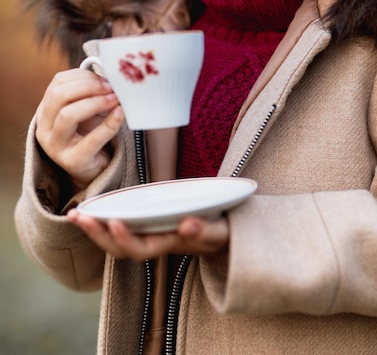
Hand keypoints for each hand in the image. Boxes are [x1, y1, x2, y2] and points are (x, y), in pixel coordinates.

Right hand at [36, 69, 123, 190]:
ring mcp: (55, 146)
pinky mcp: (73, 161)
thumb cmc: (89, 134)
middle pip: (60, 96)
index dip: (82, 76)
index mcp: (45, 111)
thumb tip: (109, 75)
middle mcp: (44, 128)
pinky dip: (109, 124)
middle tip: (111, 88)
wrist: (92, 169)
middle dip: (89, 87)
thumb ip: (89, 93)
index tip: (104, 78)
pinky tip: (120, 114)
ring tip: (115, 100)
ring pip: (68, 115)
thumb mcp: (85, 111)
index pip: (58, 83)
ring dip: (96, 102)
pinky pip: (91, 140)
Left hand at [67, 210, 229, 259]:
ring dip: (94, 229)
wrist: (220, 235)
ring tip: (74, 215)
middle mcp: (154, 243)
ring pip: (115, 241)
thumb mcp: (218, 231)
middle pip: (120, 249)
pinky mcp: (144, 225)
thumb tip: (187, 225)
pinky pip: (119, 227)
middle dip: (99, 235)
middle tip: (80, 217)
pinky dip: (101, 220)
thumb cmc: (219, 233)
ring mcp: (148, 236)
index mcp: (169, 245)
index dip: (125, 238)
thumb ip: (205, 229)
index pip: (141, 249)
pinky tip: (86, 210)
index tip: (114, 221)